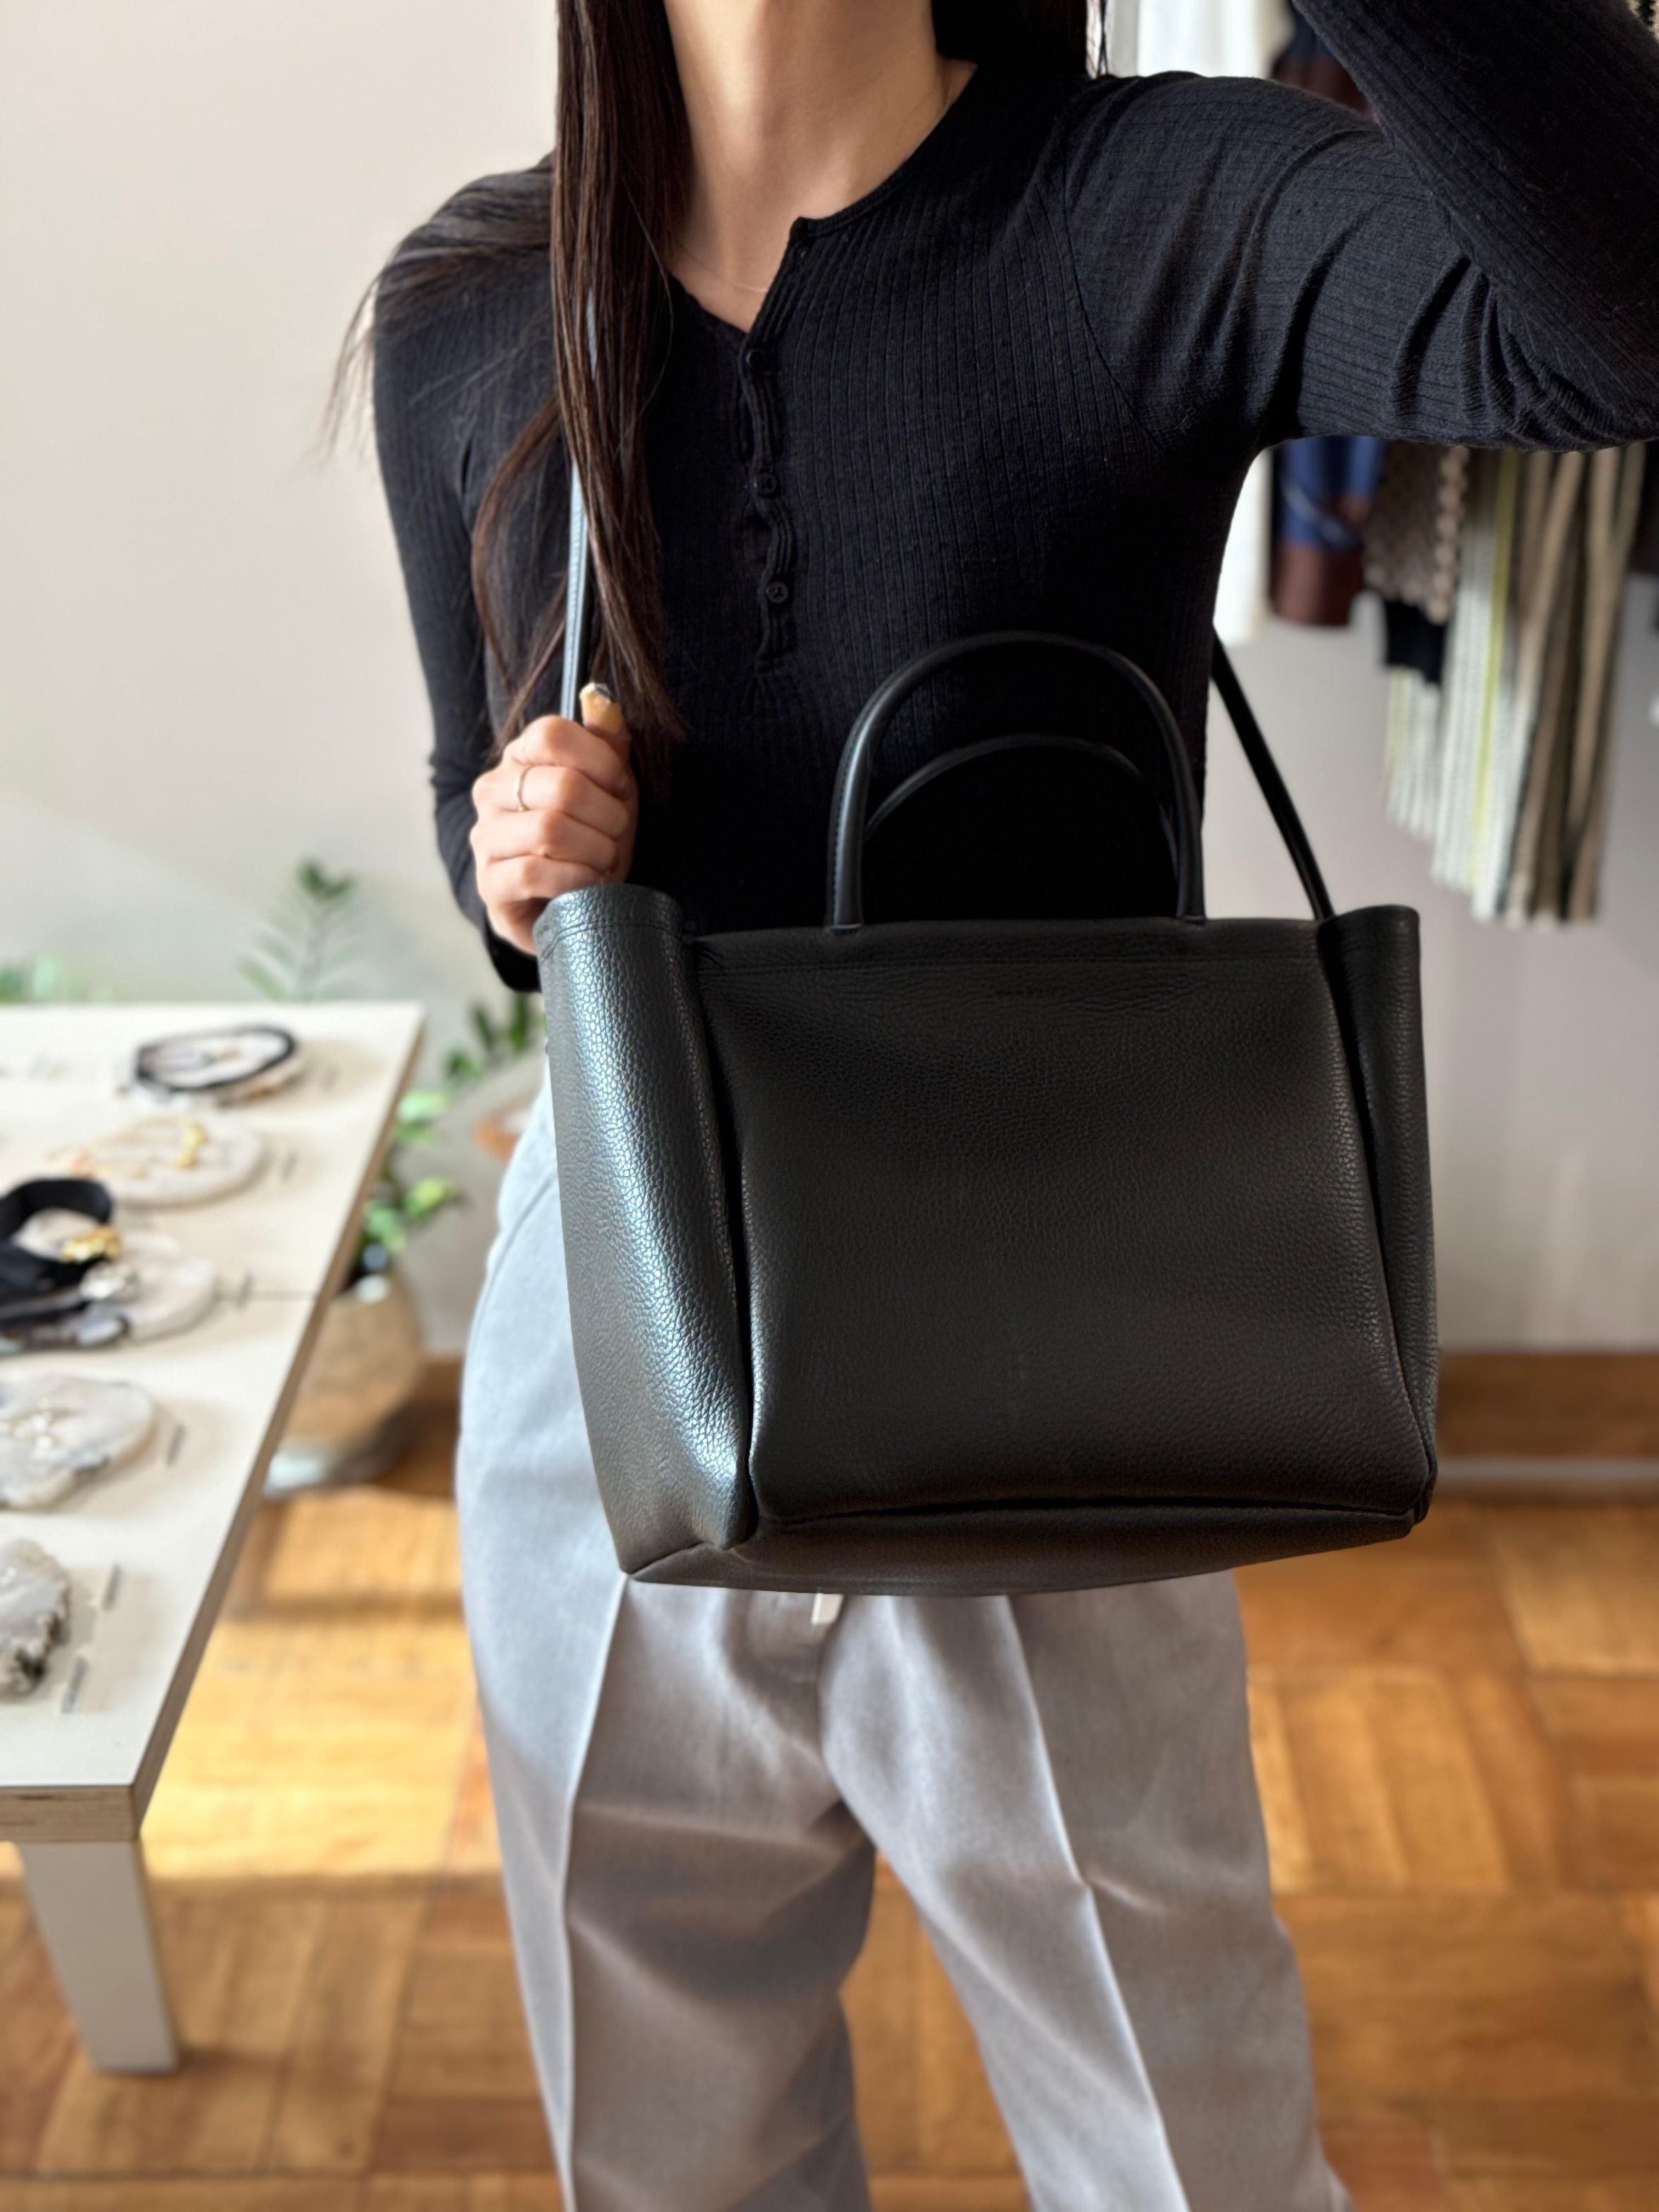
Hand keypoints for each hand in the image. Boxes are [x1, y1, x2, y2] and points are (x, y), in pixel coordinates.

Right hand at [470, 684, 637, 954]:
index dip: (600, 761)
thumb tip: (600, 697)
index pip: (551, 734)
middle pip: (561, 786)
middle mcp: (493, 791)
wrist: (565, 902)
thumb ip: (606, 740)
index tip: (620, 788)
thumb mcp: (608, 787)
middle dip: (607, 815)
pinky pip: (535, 872)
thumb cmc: (588, 838)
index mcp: (519, 757)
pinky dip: (575, 879)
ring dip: (596, 849)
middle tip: (618, 833)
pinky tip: (588, 885)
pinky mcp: (490, 884)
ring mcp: (486, 837)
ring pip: (549, 830)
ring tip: (604, 861)